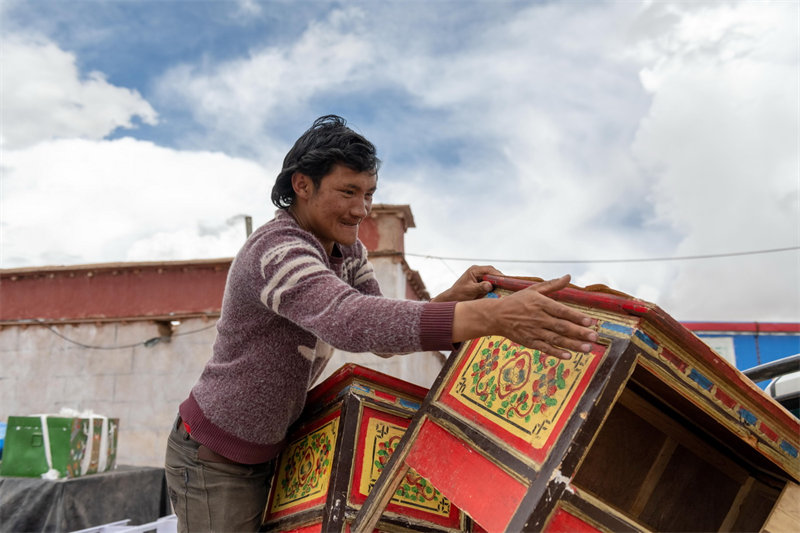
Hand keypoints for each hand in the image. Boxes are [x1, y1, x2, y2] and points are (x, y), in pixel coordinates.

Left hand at [432, 265, 503, 302]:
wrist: (452, 298)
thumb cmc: (459, 294)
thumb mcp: (470, 291)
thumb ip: (480, 287)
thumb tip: (489, 285)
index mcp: (474, 270)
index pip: (489, 270)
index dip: (498, 275)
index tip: (506, 280)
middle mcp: (477, 271)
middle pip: (493, 272)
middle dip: (500, 278)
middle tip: (508, 284)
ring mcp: (479, 275)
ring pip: (492, 277)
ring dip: (498, 282)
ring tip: (506, 287)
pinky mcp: (480, 281)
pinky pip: (490, 281)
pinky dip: (495, 285)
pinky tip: (499, 290)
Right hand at [452, 274, 597, 359]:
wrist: (496, 315)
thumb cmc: (517, 301)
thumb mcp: (533, 289)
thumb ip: (553, 285)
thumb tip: (568, 276)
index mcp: (540, 304)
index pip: (561, 311)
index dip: (576, 317)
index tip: (590, 322)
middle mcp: (538, 318)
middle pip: (562, 327)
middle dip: (579, 333)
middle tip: (595, 337)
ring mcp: (534, 331)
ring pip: (556, 339)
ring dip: (572, 345)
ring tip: (587, 349)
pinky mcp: (529, 341)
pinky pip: (545, 348)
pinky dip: (556, 353)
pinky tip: (568, 356)